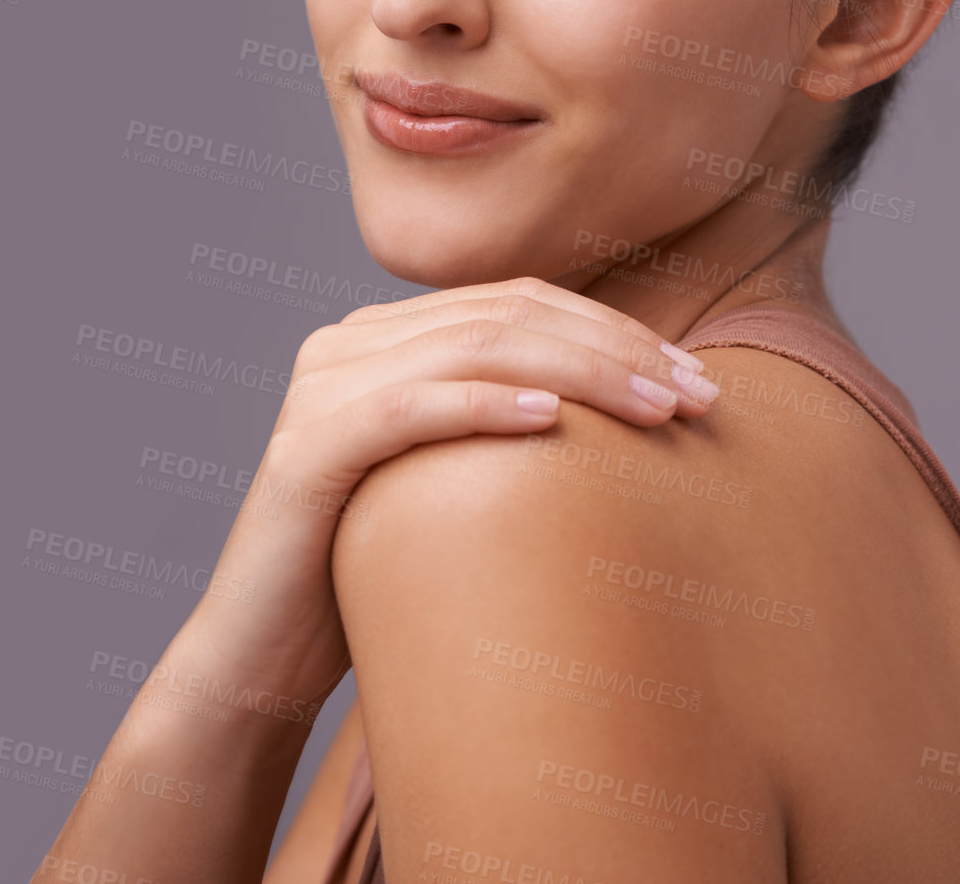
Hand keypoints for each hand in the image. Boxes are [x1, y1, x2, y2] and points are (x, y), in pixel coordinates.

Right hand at [176, 277, 716, 719]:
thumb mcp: (453, 477)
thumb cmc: (375, 570)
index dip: (613, 329)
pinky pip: (409, 408)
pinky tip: (555, 419)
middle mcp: (349, 343)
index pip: (519, 303)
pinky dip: (487, 405)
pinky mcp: (305, 451)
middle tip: (695, 394)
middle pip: (505, 316)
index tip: (694, 376)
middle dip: (614, 349)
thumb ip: (509, 419)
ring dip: (578, 371)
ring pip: (470, 348)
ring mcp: (321, 389)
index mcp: (386, 336)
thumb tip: (638, 404)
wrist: (264, 657)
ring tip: (654, 410)